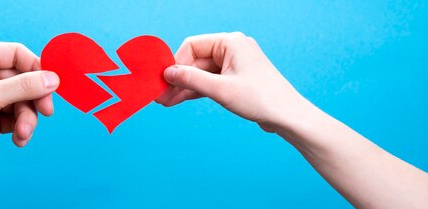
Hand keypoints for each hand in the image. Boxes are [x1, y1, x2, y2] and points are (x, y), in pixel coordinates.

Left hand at [0, 42, 59, 179]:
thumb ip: (24, 87)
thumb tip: (53, 79)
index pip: (17, 54)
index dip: (36, 69)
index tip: (52, 85)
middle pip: (25, 80)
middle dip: (33, 99)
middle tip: (45, 112)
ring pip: (24, 102)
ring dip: (27, 119)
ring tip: (23, 133)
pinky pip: (18, 118)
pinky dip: (22, 129)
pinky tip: (19, 139)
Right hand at [156, 32, 312, 131]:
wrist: (288, 116)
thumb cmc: (260, 99)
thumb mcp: (220, 89)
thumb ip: (191, 79)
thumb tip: (168, 73)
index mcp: (230, 42)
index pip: (192, 45)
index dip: (176, 63)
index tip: (164, 80)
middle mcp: (232, 49)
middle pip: (195, 60)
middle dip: (178, 78)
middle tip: (160, 95)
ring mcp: (234, 64)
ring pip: (201, 73)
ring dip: (184, 86)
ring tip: (166, 101)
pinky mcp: (236, 79)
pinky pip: (210, 81)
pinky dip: (196, 90)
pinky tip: (179, 99)